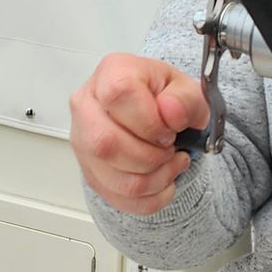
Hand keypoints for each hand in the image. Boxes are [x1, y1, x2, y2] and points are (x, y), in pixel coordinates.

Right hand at [70, 54, 210, 214]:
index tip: (168, 129)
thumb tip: (171, 112)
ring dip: (155, 179)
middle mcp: (87, 106)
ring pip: (115, 178)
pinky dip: (151, 197)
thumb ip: (186, 99)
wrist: (159, 115)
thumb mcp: (188, 90)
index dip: (149, 121)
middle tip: (170, 149)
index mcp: (112, 73)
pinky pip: (119, 198)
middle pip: (106, 143)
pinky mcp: (89, 171)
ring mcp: (83, 142)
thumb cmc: (166, 98)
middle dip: (151, 157)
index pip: (119, 95)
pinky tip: (162, 179)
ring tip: (170, 163)